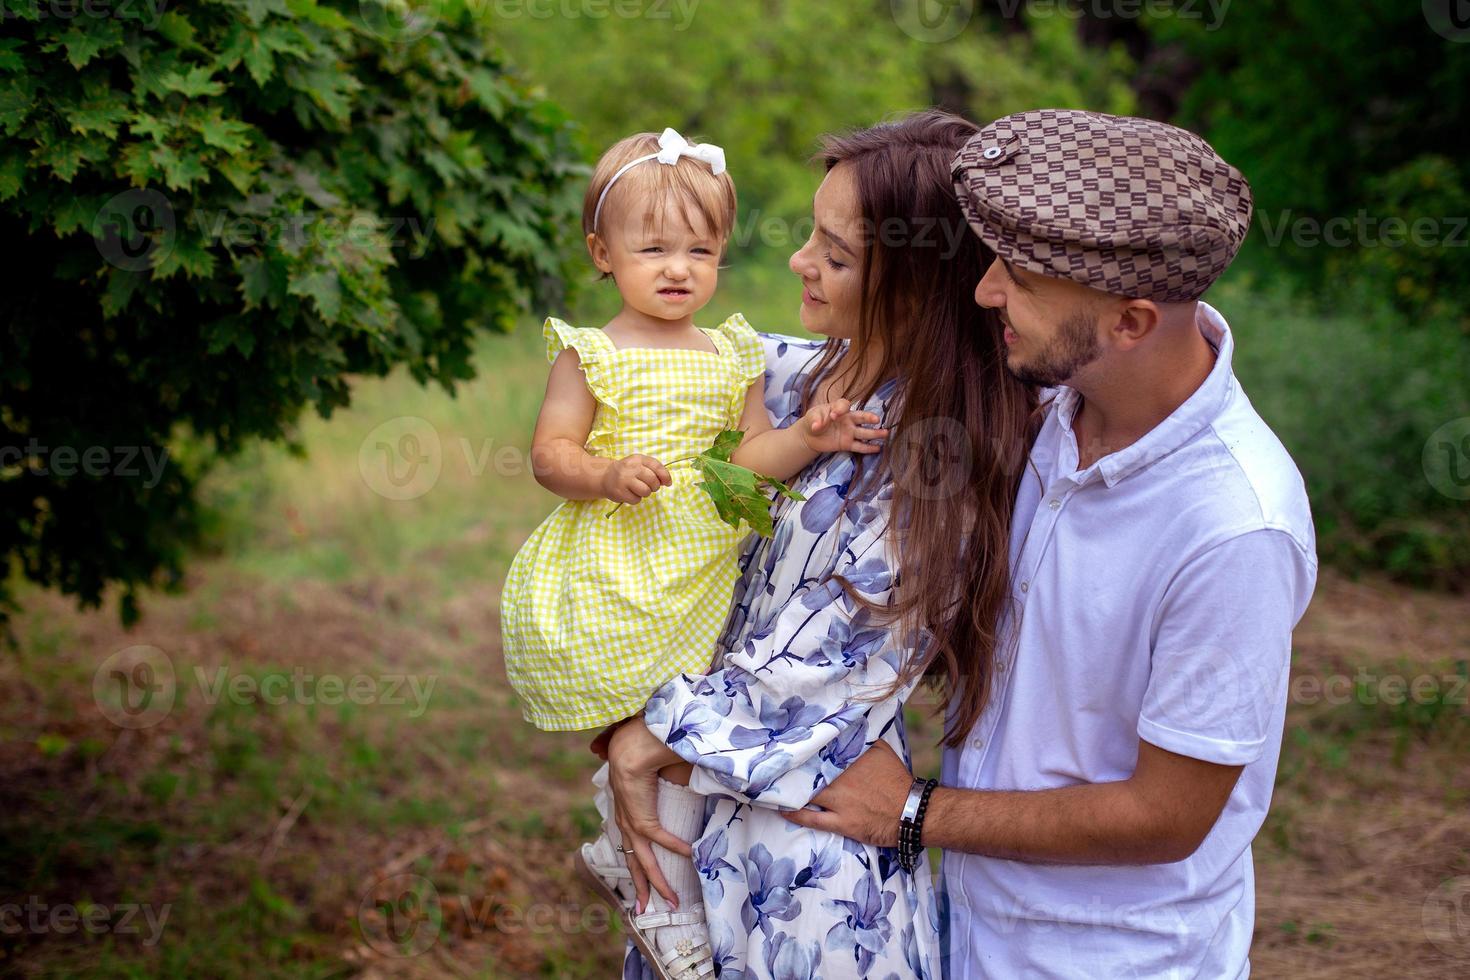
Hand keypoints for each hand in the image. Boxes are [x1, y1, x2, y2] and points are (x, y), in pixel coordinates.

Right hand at [601, 454, 670, 503]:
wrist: (605, 476)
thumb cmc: (628, 471)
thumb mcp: (640, 465)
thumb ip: (654, 470)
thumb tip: (667, 481)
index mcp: (638, 459)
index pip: (656, 466)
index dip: (665, 476)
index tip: (667, 483)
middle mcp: (631, 467)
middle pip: (653, 481)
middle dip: (654, 487)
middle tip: (649, 487)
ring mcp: (624, 480)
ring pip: (646, 491)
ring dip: (645, 493)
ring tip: (638, 490)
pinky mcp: (619, 492)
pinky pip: (636, 500)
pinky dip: (635, 499)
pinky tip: (630, 493)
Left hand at [607, 719, 689, 912]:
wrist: (630, 747)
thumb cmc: (641, 756)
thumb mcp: (653, 777)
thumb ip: (668, 786)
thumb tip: (688, 784)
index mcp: (625, 815)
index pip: (631, 847)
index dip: (638, 866)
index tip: (645, 883)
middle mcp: (625, 824)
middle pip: (634, 864)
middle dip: (644, 888)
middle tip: (650, 908)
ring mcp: (631, 824)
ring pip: (645, 862)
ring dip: (659, 882)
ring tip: (673, 900)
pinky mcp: (641, 818)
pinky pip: (660, 839)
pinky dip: (675, 847)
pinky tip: (689, 855)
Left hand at [782, 740, 912, 845]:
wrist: (913, 812)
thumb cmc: (897, 781)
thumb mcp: (882, 750)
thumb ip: (862, 738)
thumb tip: (849, 724)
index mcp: (850, 759)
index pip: (819, 750)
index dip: (802, 749)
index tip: (785, 744)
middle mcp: (842, 778)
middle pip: (808, 772)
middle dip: (790, 769)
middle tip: (771, 765)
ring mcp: (840, 801)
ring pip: (806, 794)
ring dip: (789, 790)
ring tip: (771, 785)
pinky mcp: (842, 822)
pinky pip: (812, 819)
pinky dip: (795, 814)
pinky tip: (780, 809)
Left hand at [798, 399, 887, 455]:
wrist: (810, 436)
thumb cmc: (813, 420)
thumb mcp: (812, 417)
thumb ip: (816, 420)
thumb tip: (818, 426)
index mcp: (838, 409)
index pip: (844, 405)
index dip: (840, 410)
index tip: (833, 416)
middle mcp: (847, 419)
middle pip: (860, 416)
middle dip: (868, 417)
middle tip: (876, 419)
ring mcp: (849, 432)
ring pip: (863, 432)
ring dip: (874, 433)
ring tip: (885, 433)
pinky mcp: (847, 444)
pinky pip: (859, 446)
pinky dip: (868, 448)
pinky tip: (878, 448)